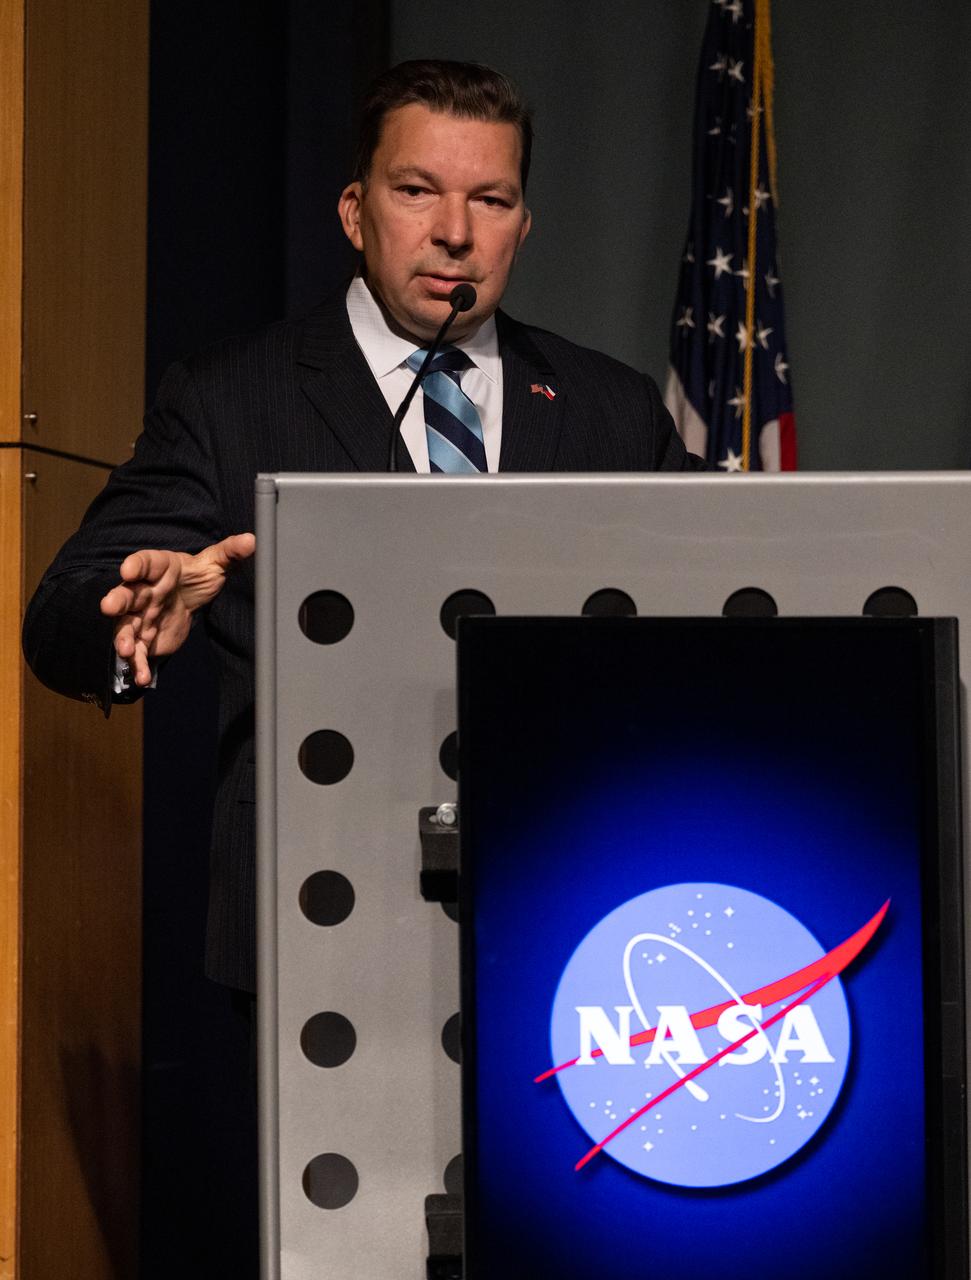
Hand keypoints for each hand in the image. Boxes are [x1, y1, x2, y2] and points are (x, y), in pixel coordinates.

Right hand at [100, 532, 255, 685]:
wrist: (189, 600)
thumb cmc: (197, 576)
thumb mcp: (216, 564)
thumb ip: (230, 552)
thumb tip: (251, 541)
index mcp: (159, 568)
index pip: (146, 563)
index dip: (136, 565)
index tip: (129, 570)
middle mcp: (144, 591)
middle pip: (126, 595)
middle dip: (117, 600)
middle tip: (108, 606)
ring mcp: (139, 617)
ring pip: (125, 627)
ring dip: (122, 638)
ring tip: (125, 650)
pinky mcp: (143, 639)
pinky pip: (138, 653)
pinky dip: (138, 665)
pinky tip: (142, 678)